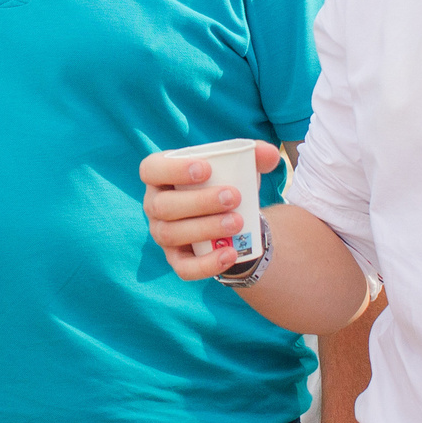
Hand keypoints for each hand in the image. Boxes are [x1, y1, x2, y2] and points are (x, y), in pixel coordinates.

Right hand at [141, 141, 282, 280]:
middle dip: (199, 202)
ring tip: (237, 222)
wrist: (233, 217)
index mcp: (160, 175)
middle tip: (233, 197)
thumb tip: (270, 155)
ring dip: (205, 229)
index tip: (206, 169)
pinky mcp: (176, 259)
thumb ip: (255, 155)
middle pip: (163, 206)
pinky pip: (184, 268)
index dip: (173, 169)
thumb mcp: (238, 166)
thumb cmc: (226, 183)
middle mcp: (154, 205)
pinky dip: (207, 264)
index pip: (151, 169)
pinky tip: (230, 254)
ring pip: (171, 235)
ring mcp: (162, 234)